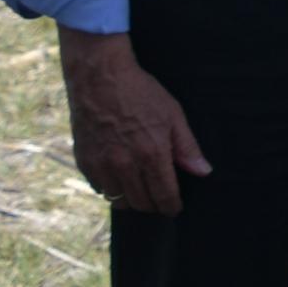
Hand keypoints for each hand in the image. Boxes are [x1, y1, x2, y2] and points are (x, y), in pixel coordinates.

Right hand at [58, 27, 210, 214]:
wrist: (99, 79)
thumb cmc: (140, 93)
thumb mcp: (173, 115)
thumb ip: (187, 147)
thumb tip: (203, 171)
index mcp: (151, 155)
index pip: (164, 196)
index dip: (171, 206)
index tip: (175, 208)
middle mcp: (124, 166)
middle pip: (141, 203)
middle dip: (153, 205)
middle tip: (160, 198)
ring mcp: (101, 166)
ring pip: (118, 201)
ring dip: (131, 200)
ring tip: (141, 190)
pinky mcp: (84, 162)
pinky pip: (100, 188)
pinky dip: (111, 189)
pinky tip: (120, 177)